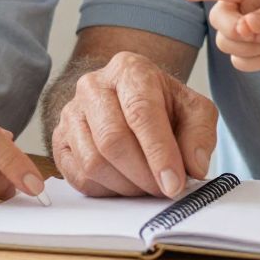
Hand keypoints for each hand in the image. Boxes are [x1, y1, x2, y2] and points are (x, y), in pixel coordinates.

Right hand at [50, 51, 217, 198]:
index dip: (158, 153)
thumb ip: (200, 134)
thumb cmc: (163, 104)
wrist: (131, 99)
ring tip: (147, 186)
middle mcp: (93, 86)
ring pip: (93, 162)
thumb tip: (194, 167)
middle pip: (112, 140)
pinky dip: (106, 190)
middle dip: (142, 175)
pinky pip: (78, 176)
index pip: (141, 112)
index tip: (173, 184)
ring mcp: (71, 113)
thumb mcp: (194, 109)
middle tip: (163, 190)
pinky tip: (125, 184)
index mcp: (130, 70)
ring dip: (125, 186)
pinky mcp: (60, 140)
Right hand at [181, 0, 259, 79]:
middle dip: (234, 31)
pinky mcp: (246, 51)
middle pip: (218, 18)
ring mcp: (242, 30)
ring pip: (224, 42)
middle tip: (257, 36)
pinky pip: (237, 61)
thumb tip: (246, 25)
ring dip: (250, 49)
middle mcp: (242, 6)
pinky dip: (256, 62)